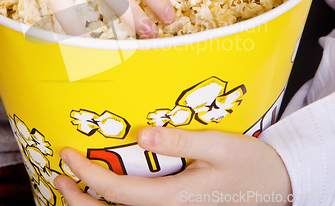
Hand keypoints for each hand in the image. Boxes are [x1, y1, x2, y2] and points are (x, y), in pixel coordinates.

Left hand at [54, 127, 291, 205]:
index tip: (68, 155)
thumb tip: (142, 135)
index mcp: (176, 198)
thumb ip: (180, 140)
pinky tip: (106, 194)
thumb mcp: (219, 146)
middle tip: (59, 177)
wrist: (276, 188)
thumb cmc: (250, 165)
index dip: (88, 175)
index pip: (119, 191)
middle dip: (79, 200)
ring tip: (71, 188)